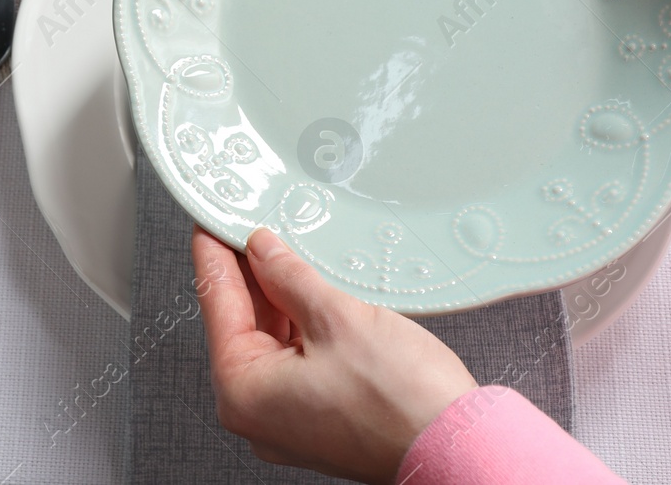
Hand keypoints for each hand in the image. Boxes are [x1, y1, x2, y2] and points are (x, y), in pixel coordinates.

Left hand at [192, 226, 475, 483]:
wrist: (459, 448)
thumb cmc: (403, 404)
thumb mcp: (336, 317)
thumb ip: (288, 276)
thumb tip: (262, 250)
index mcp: (243, 392)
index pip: (217, 303)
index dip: (214, 254)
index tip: (211, 221)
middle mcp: (257, 414)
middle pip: (240, 323)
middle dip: (249, 273)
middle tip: (251, 225)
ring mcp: (287, 419)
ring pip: (270, 340)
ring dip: (278, 297)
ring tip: (287, 251)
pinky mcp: (317, 417)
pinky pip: (295, 359)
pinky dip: (300, 323)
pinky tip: (310, 291)